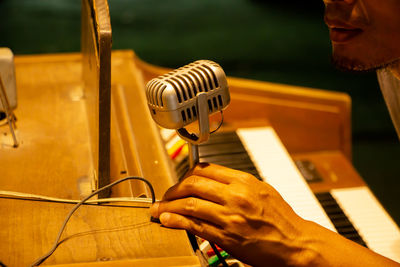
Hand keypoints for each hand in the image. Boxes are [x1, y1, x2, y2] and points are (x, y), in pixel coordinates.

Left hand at [150, 163, 315, 265]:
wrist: (296, 243)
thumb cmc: (282, 218)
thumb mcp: (262, 190)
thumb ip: (237, 183)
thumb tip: (213, 178)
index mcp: (244, 181)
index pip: (205, 169)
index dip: (186, 174)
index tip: (181, 180)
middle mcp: (235, 195)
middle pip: (193, 184)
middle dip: (174, 189)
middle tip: (166, 195)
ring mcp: (230, 216)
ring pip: (190, 204)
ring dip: (169, 206)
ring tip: (159, 209)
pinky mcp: (226, 236)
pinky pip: (195, 226)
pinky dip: (177, 221)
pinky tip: (167, 220)